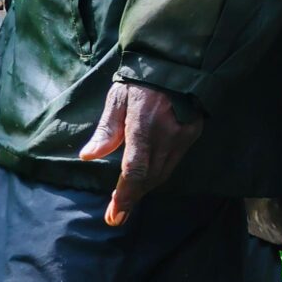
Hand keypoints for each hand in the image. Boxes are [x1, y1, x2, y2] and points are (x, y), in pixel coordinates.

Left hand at [80, 80, 203, 225]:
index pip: (135, 170)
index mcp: (144, 126)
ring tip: (128, 199)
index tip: (115, 216)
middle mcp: (167, 136)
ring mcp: (183, 137)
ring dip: (145, 188)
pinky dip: (159, 174)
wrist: (178, 64)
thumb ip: (106, 130)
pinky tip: (147, 178)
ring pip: (163, 174)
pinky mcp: (193, 135)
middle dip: (132, 197)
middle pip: (150, 178)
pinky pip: (174, 162)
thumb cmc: (141, 80)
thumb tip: (89, 156)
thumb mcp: (117, 99)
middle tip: (117, 213)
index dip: (124, 196)